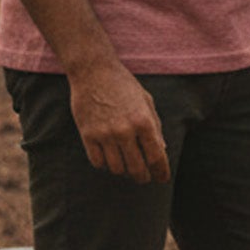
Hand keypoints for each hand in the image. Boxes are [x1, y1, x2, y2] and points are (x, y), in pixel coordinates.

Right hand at [68, 61, 169, 182]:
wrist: (93, 71)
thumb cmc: (124, 85)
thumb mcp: (146, 102)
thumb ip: (155, 127)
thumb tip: (161, 151)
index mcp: (144, 122)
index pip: (156, 157)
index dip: (161, 172)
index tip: (162, 179)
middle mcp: (125, 131)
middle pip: (137, 168)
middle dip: (143, 177)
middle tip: (144, 178)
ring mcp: (105, 134)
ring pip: (117, 168)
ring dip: (124, 171)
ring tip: (127, 166)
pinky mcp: (87, 135)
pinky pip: (97, 162)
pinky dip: (105, 165)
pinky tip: (110, 159)